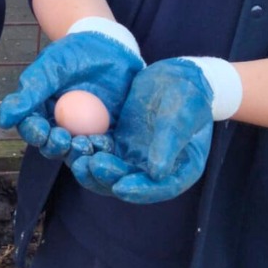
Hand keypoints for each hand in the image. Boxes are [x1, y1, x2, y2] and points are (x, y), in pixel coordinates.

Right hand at [0, 22, 142, 158]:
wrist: (106, 43)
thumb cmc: (72, 54)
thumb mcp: (49, 68)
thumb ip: (29, 94)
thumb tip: (3, 122)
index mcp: (40, 110)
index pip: (32, 128)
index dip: (34, 133)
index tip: (42, 132)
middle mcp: (59, 124)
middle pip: (52, 144)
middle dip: (55, 146)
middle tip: (63, 140)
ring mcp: (82, 129)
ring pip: (75, 150)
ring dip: (77, 152)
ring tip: (83, 144)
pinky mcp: (104, 130)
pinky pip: (100, 146)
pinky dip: (100, 149)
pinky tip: (102, 143)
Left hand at [69, 58, 213, 202]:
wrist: (178, 76)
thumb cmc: (189, 96)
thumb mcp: (180, 117)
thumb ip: (169, 143)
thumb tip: (156, 173)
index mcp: (181, 170)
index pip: (160, 189)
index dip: (140, 191)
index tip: (120, 187)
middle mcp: (157, 170)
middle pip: (130, 183)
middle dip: (108, 177)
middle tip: (90, 164)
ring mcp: (136, 158)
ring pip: (112, 172)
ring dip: (94, 167)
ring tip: (79, 152)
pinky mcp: (121, 144)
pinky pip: (103, 152)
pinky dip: (91, 149)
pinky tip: (78, 138)